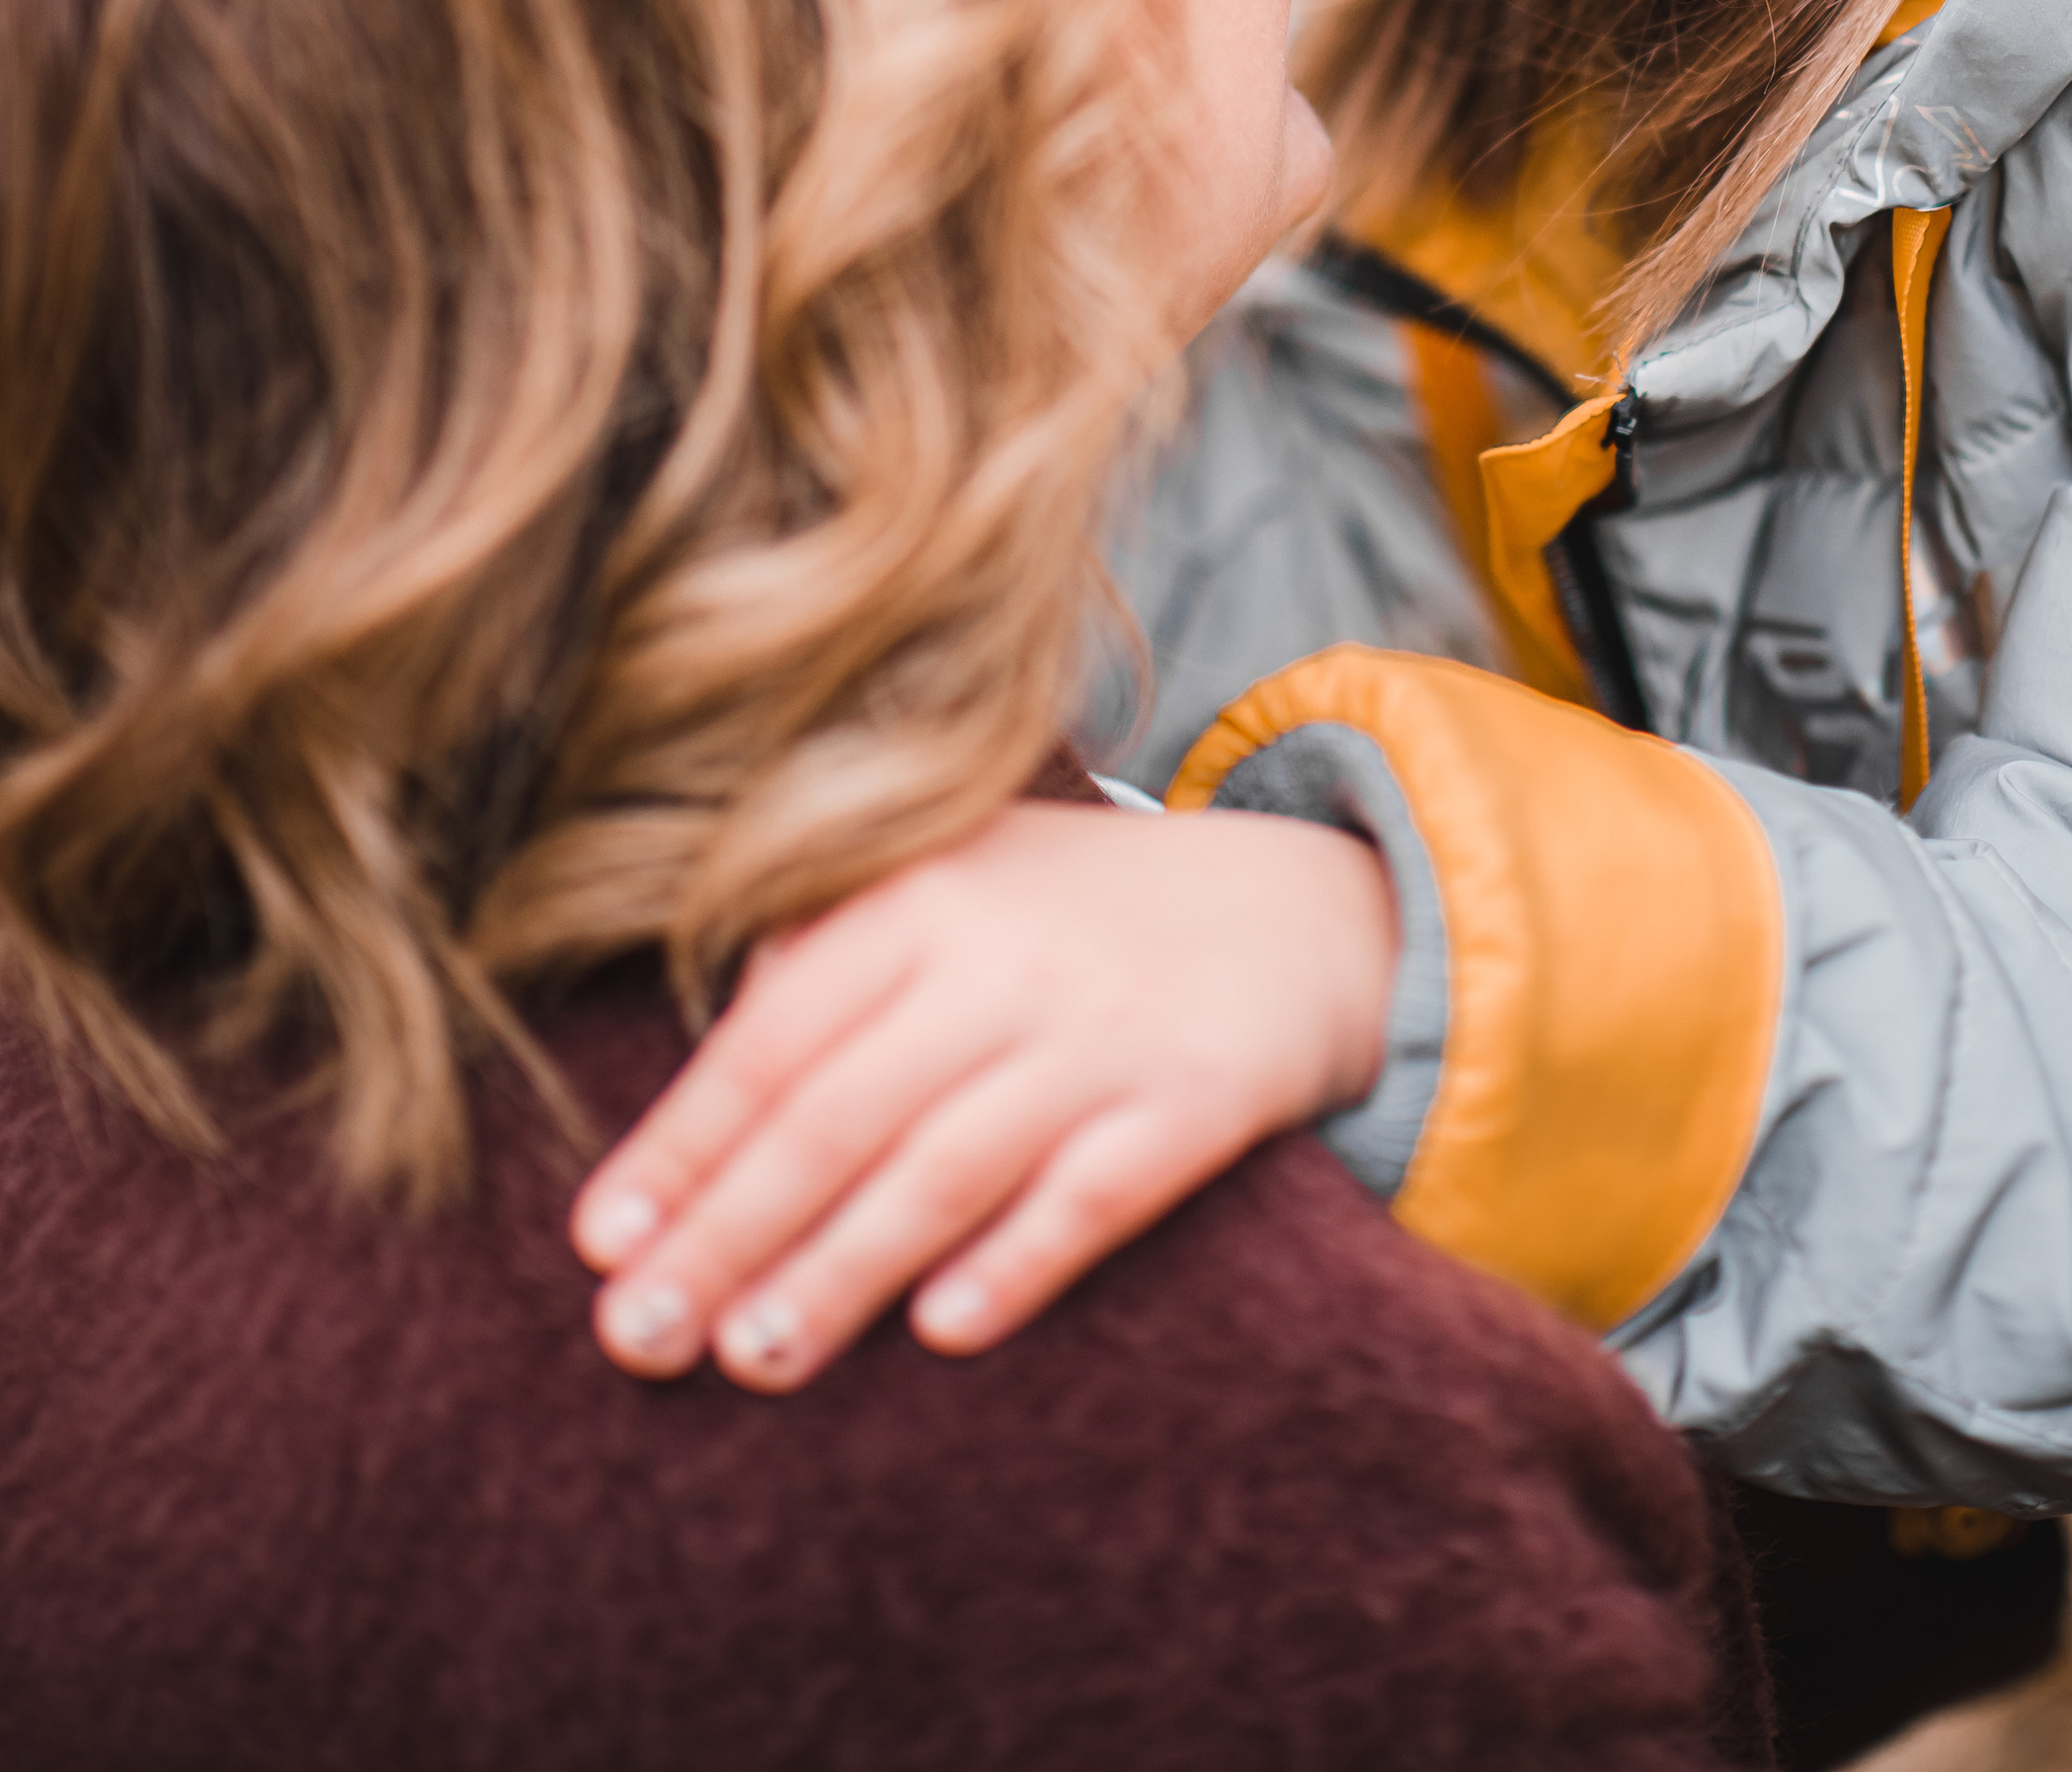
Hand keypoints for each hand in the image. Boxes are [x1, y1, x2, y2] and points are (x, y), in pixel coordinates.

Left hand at [570, 798, 1397, 1389]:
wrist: (1304, 907)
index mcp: (922, 891)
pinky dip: (1018, 1260)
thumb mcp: (957, 880)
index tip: (600, 1244)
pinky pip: (1095, 1192)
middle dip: (727, 1232)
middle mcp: (1002, 953)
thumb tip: (703, 1065)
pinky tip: (946, 1333)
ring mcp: (1101, 1028)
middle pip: (839, 1110)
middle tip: (636, 1338)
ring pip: (947, 1163)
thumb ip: (830, 947)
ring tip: (751, 1360)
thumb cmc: (1083, 916)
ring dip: (842, 1269)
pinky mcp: (1197, 1096)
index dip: (683, 1142)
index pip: (774, 1033)